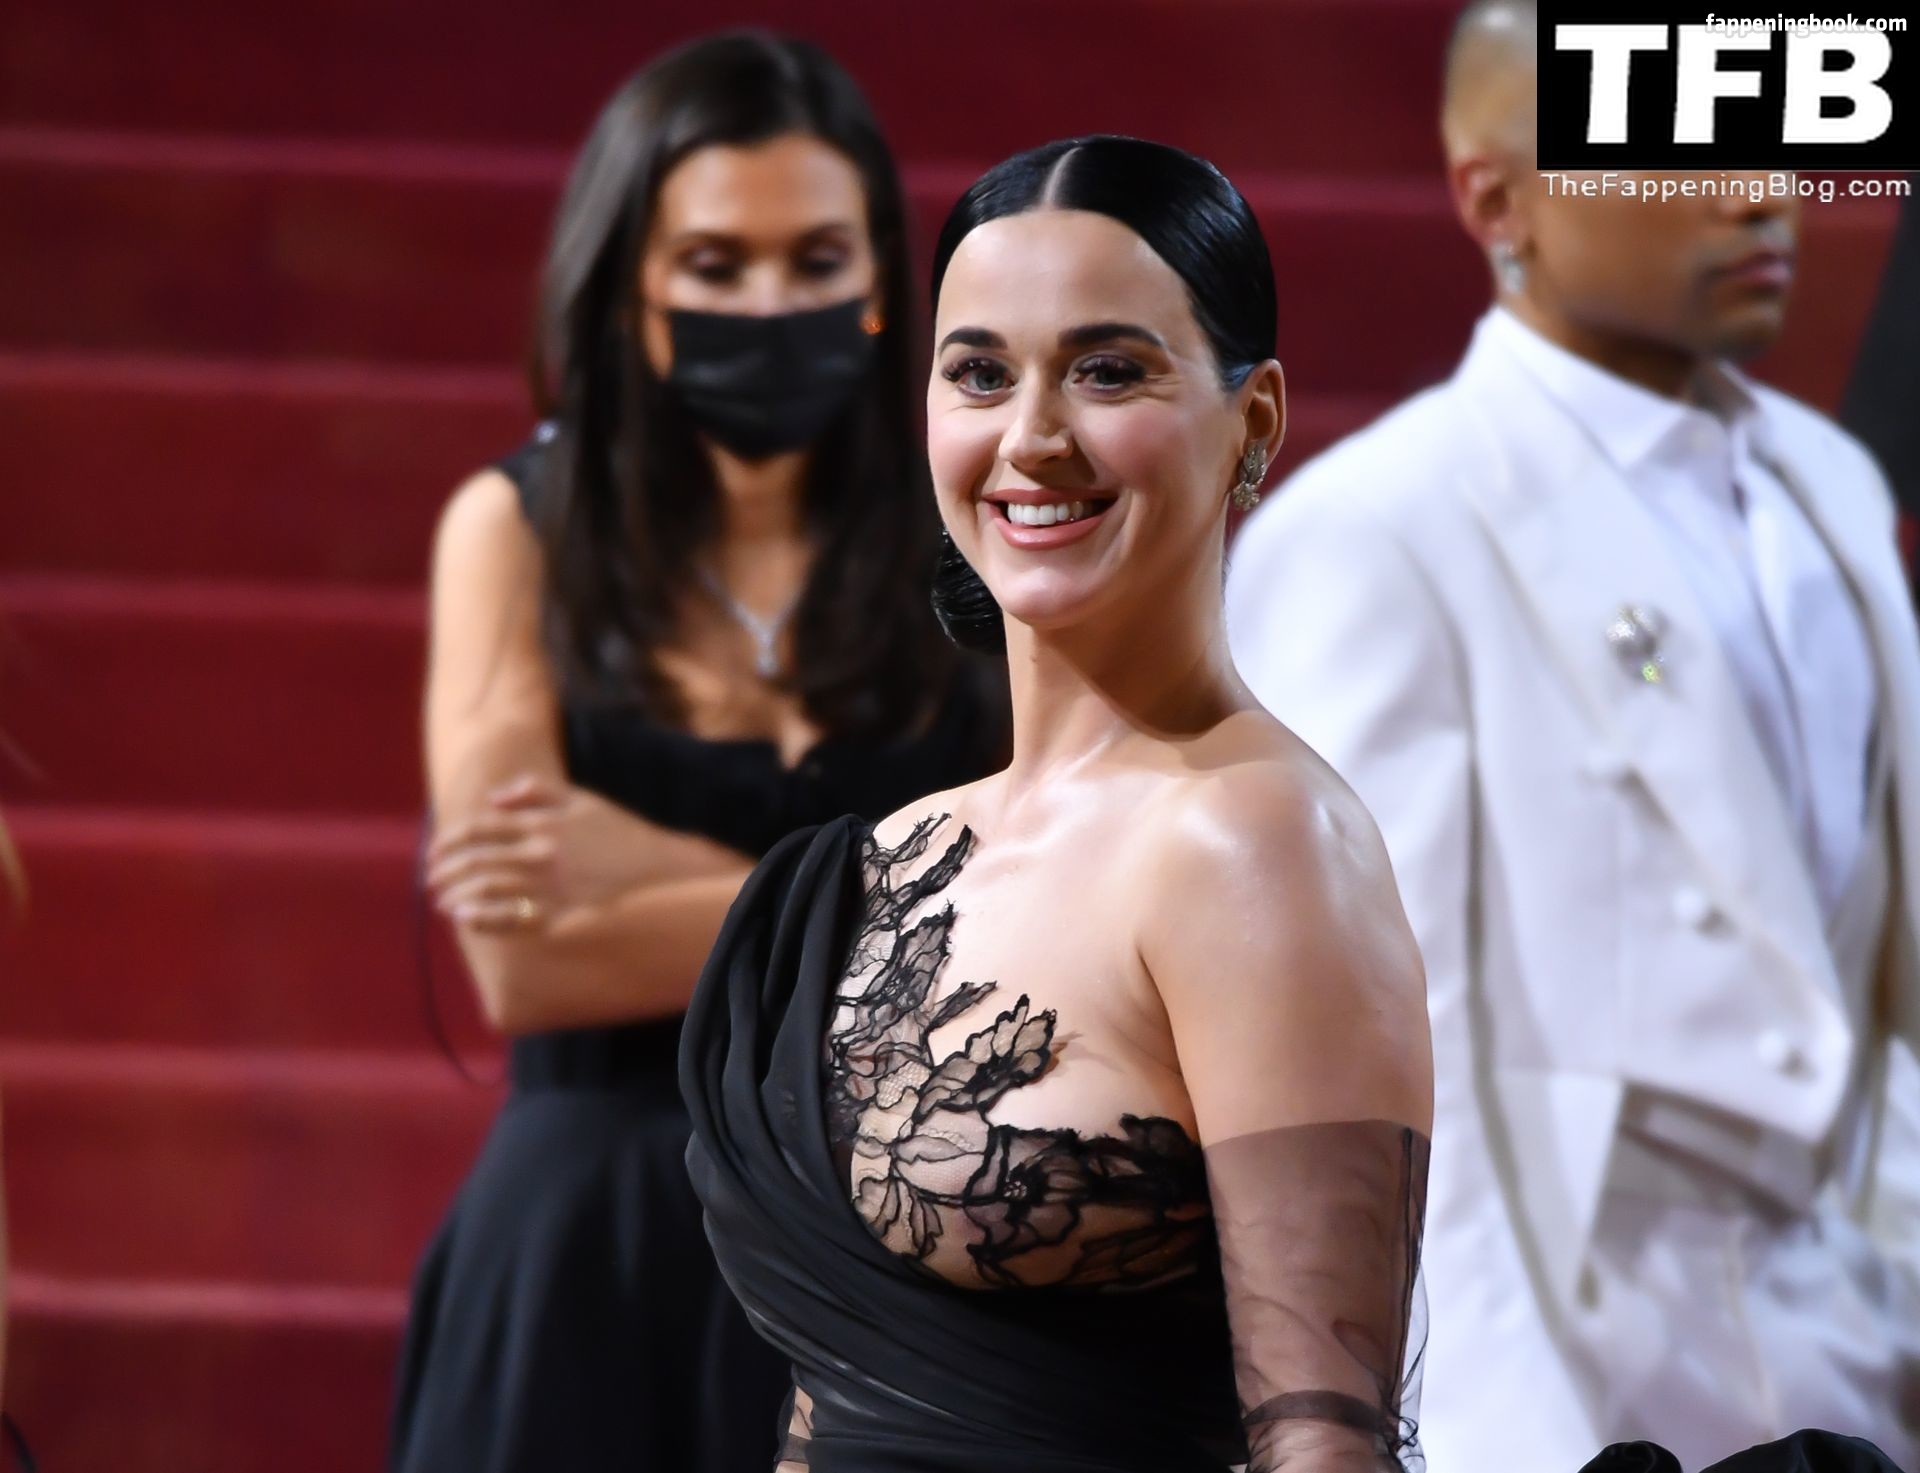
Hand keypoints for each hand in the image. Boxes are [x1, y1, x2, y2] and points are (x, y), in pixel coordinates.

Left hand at [427, 775, 658, 934]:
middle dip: (445, 869)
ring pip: (486, 889)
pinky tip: (466, 919)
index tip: (434, 850)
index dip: (449, 839)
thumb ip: (535, 792)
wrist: (656, 868)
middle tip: (431, 879)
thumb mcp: (580, 798)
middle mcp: (541, 853)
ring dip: (456, 895)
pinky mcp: (560, 913)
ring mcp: (550, 886)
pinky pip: (512, 918)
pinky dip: (483, 919)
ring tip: (441, 901)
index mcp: (542, 822)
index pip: (480, 827)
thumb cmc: (617, 830)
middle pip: (476, 859)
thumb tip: (493, 798)